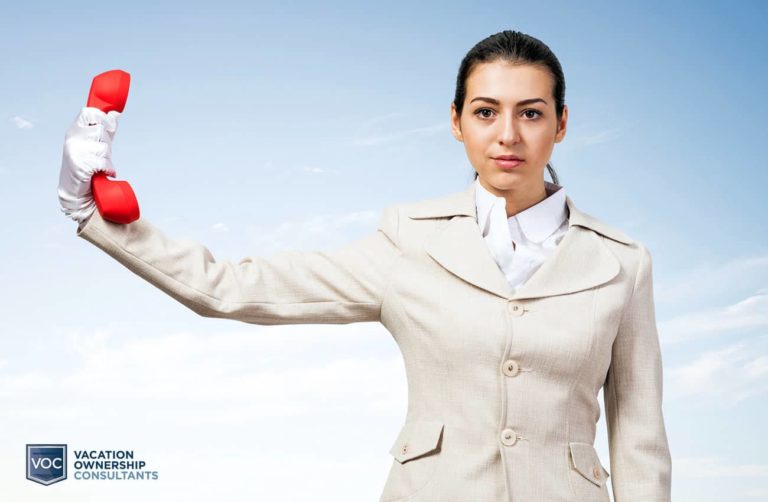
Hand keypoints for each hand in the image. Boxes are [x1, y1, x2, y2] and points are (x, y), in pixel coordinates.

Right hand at [58, 107, 120, 223]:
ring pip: (104, 148)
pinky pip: (104, 163)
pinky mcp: (80, 166)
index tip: (108, 127)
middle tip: (100, 155)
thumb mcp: (94, 145)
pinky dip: (107, 170)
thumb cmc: (87, 167)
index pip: (89, 113)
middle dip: (106, 143)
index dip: (102, 118)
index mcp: (75, 131)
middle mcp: (73, 139)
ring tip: (99, 166)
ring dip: (107, 159)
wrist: (77, 194)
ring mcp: (75, 152)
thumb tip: (115, 113)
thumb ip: (105, 129)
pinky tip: (101, 174)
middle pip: (100, 130)